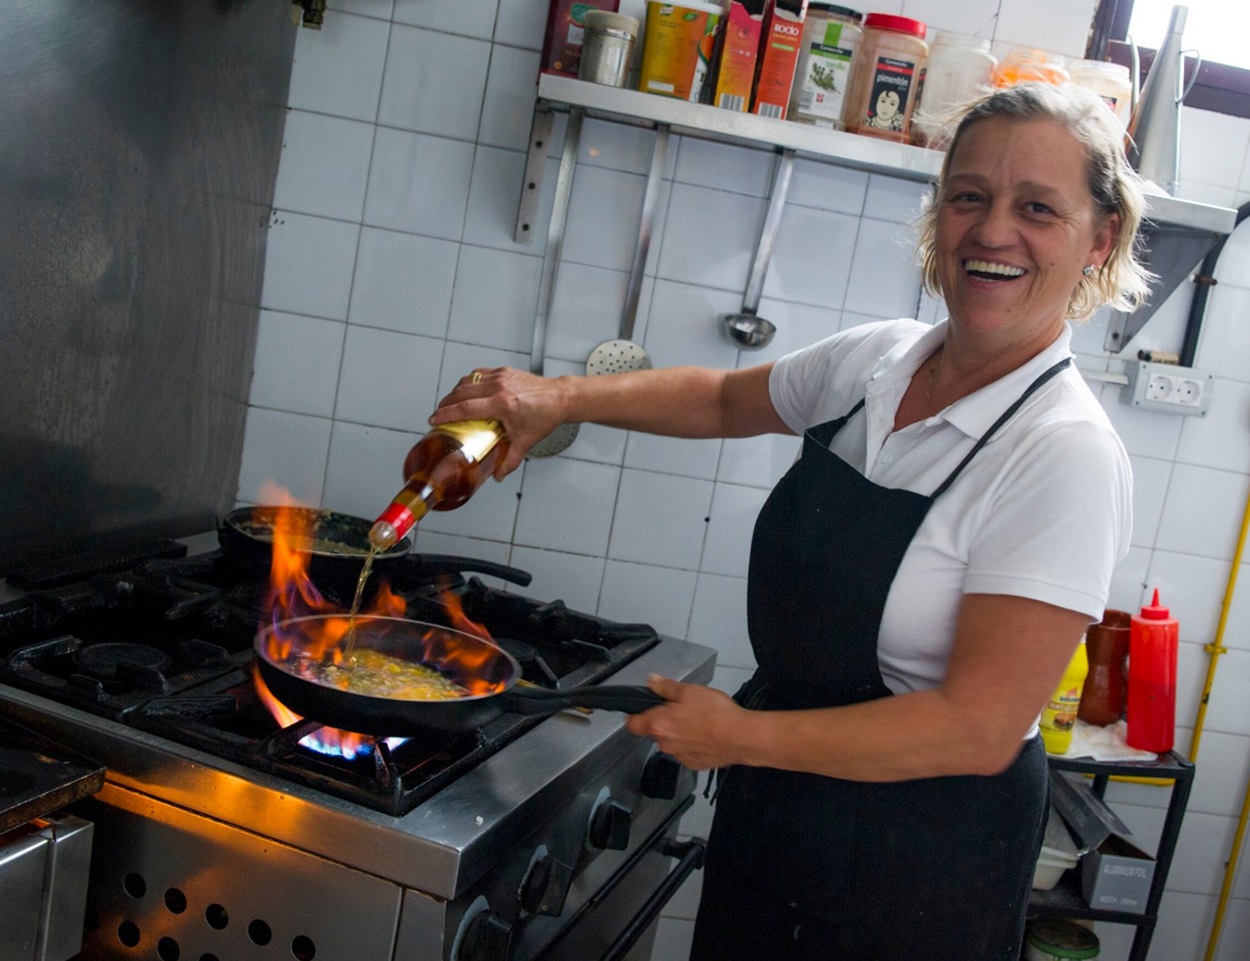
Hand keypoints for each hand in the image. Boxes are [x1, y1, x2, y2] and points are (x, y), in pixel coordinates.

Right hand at [430, 367, 573, 476]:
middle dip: (446, 403)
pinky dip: (469, 382)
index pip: (465, 408)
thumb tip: (498, 476)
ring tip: (450, 403)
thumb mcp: (526, 442)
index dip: (446, 414)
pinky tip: (467, 391)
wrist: (560, 398)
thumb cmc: (545, 416)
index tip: (434, 419)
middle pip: (461, 392)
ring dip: (456, 392)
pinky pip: (479, 374)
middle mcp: (499, 387)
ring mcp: (501, 376)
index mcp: (502, 404)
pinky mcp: (504, 371)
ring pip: (468, 380)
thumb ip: (510, 461)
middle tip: (439, 414)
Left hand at [624, 675, 745, 770]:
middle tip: (683, 709)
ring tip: (700, 721)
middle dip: (666, 721)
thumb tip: (651, 681)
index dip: (634, 716)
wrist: (740, 738)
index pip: (632, 724)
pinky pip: (688, 752)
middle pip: (656, 731)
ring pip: (673, 742)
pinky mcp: (695, 765)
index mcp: (658, 724)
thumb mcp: (689, 691)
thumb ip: (666, 687)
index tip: (641, 710)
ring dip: (681, 733)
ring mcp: (680, 756)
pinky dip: (694, 744)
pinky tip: (708, 735)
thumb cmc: (714, 712)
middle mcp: (665, 744)